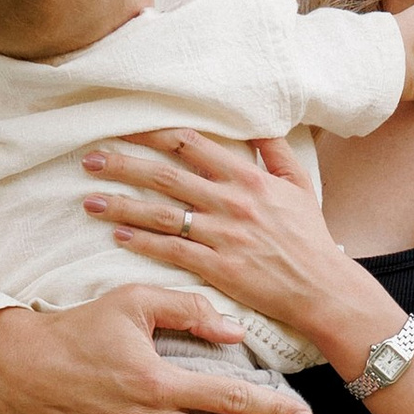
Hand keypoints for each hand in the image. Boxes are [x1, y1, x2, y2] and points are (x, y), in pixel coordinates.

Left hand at [79, 133, 377, 366]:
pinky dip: (143, 243)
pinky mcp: (218, 268)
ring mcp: (223, 235)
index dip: (153, 134)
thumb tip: (257, 125)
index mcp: (248, 178)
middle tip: (90, 159)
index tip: (124, 128)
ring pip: (162, 214)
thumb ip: (276, 153)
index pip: (191, 145)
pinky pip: (172, 251)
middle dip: (124, 165)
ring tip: (90, 200)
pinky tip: (118, 236)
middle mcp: (231, 202)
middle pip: (166, 175)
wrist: (323, 288)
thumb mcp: (300, 186)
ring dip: (122, 206)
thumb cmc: (310, 239)